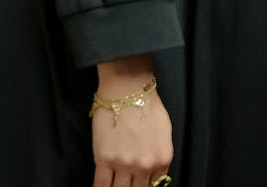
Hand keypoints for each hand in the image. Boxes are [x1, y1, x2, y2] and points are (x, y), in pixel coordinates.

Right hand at [93, 58, 172, 186]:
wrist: (127, 89)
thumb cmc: (147, 105)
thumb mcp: (164, 132)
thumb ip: (160, 155)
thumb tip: (154, 171)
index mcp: (163, 159)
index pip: (156, 185)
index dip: (146, 184)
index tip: (139, 183)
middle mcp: (145, 166)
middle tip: (128, 183)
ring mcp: (124, 165)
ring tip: (116, 184)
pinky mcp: (104, 160)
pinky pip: (101, 186)